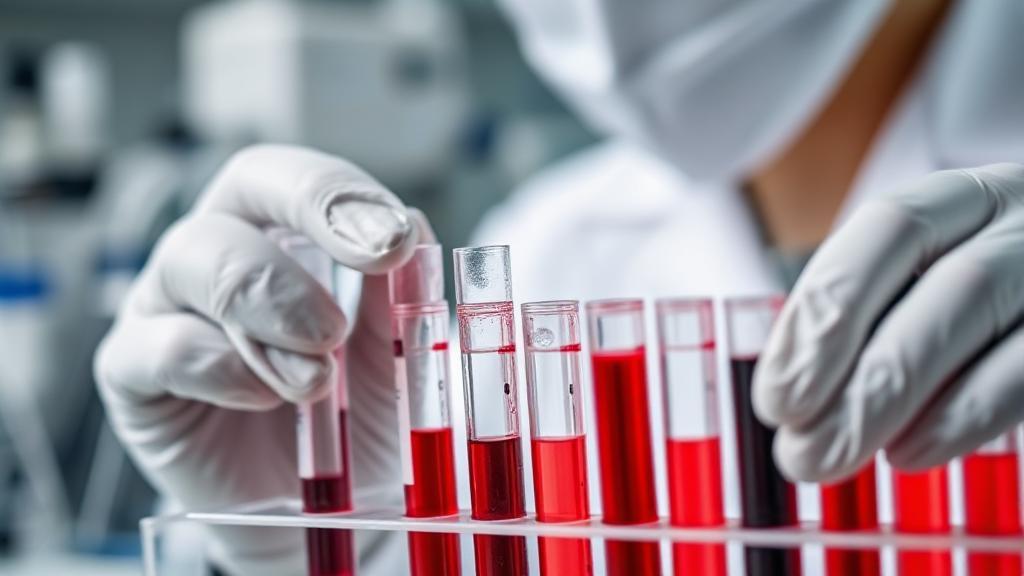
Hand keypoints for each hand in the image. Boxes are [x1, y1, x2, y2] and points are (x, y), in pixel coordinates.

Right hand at [94, 145, 430, 573]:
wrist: (324, 512)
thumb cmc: (358, 417)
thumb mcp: (398, 356)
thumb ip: (402, 294)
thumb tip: (410, 223)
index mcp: (284, 233)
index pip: (294, 177)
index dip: (336, 193)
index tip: (392, 238)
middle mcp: (221, 253)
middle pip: (238, 192)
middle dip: (305, 227)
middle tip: (354, 296)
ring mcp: (168, 306)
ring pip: (190, 258)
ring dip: (268, 309)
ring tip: (320, 377)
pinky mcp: (134, 374)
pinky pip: (158, 347)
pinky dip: (219, 367)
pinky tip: (265, 397)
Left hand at [753, 163, 1023, 482]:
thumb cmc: (965, 297)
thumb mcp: (914, 282)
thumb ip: (860, 320)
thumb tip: (790, 394)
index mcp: (963, 198)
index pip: (890, 228)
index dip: (827, 311)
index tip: (778, 395)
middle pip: (950, 283)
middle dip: (863, 374)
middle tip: (803, 450)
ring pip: (991, 314)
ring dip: (904, 395)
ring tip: (840, 453)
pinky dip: (971, 413)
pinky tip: (911, 450)